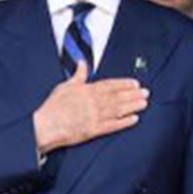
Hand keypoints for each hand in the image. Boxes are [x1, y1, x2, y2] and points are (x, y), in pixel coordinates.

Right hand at [32, 62, 148, 153]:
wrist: (46, 126)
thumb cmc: (53, 107)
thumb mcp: (65, 86)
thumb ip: (78, 75)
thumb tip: (82, 63)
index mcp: (87, 90)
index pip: (110, 85)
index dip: (124, 84)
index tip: (135, 83)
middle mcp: (94, 102)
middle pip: (118, 97)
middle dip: (133, 94)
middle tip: (146, 93)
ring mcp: (95, 116)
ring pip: (119, 110)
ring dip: (133, 106)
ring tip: (144, 103)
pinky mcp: (94, 130)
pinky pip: (113, 125)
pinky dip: (124, 122)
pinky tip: (134, 119)